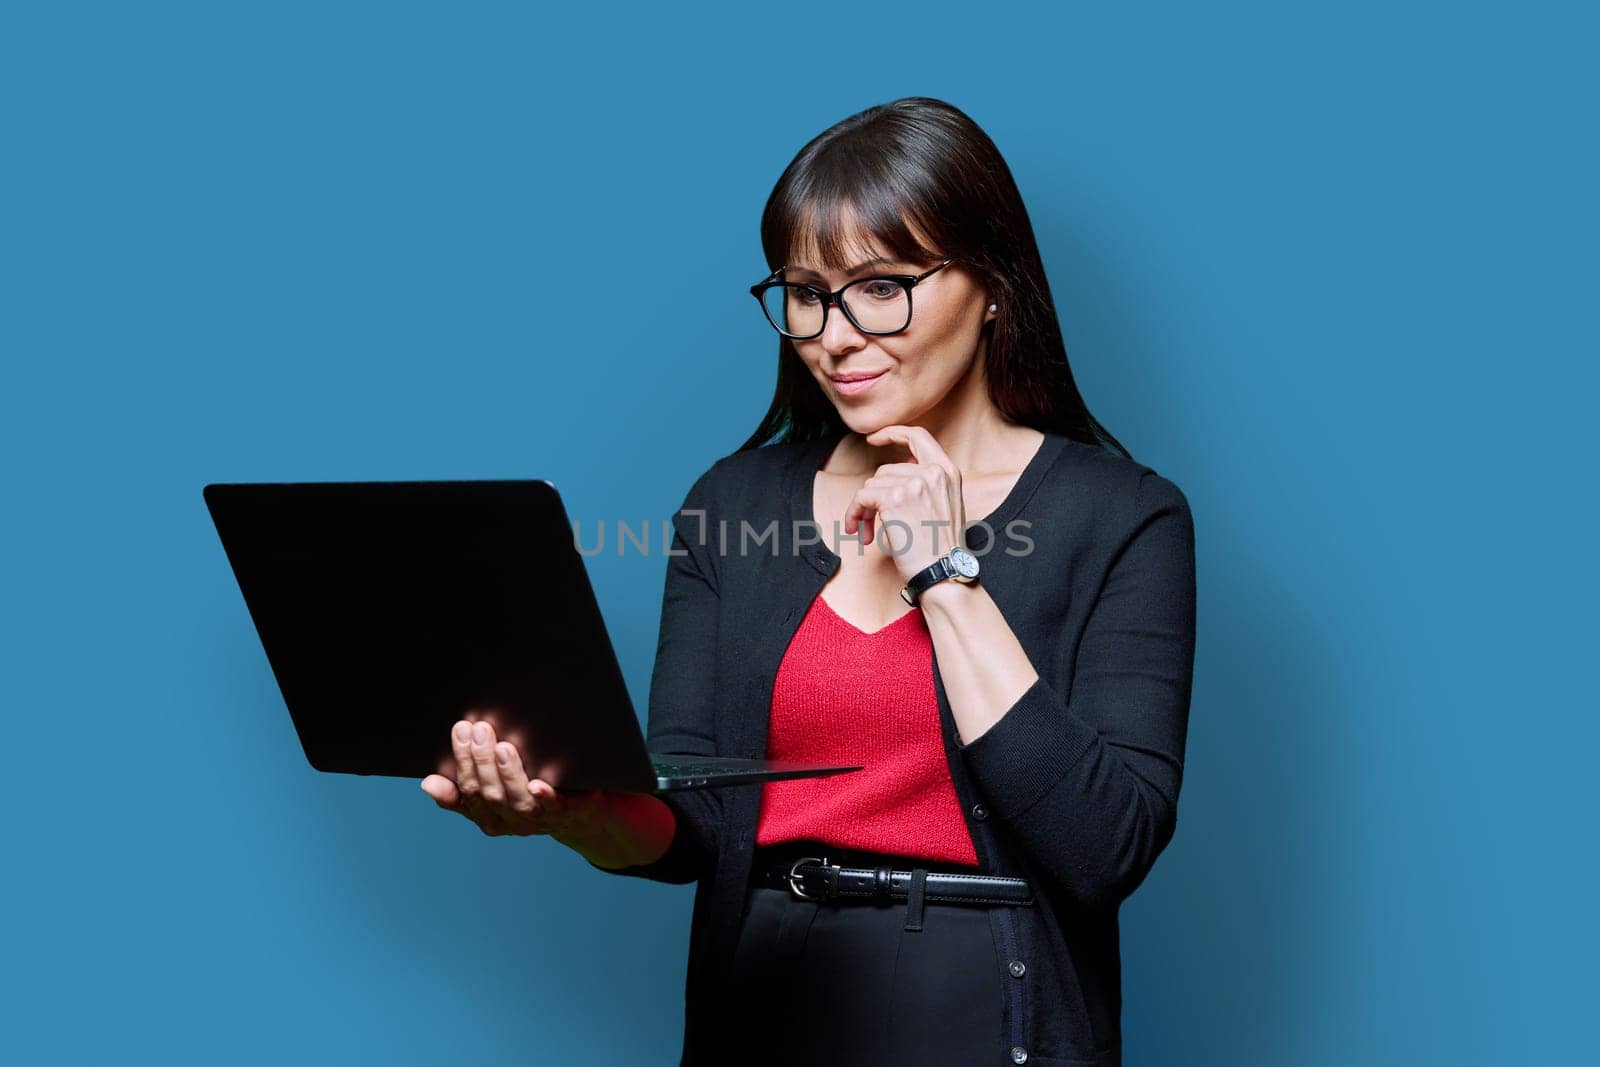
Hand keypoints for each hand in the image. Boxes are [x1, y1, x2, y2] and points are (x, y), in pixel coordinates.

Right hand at [420, 718, 608, 840]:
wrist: (581, 814)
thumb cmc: (530, 796)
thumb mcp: (493, 794)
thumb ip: (460, 792)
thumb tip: (428, 783)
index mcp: (488, 816)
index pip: (468, 790)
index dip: (463, 761)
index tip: (461, 730)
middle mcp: (511, 821)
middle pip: (490, 793)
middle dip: (482, 760)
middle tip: (480, 728)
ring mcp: (538, 819)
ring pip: (517, 800)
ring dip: (508, 773)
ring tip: (503, 746)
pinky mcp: (566, 812)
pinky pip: (554, 807)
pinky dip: (544, 797)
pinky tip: (538, 785)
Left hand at [843, 424, 966, 583]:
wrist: (944, 571)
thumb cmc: (942, 548)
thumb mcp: (946, 505)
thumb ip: (929, 481)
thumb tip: (904, 462)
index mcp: (948, 471)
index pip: (919, 436)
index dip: (893, 433)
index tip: (874, 439)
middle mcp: (933, 472)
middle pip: (885, 471)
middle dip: (874, 497)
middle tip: (872, 523)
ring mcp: (914, 483)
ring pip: (871, 486)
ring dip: (865, 510)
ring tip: (870, 533)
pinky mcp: (894, 498)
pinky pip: (861, 498)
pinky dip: (855, 514)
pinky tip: (861, 533)